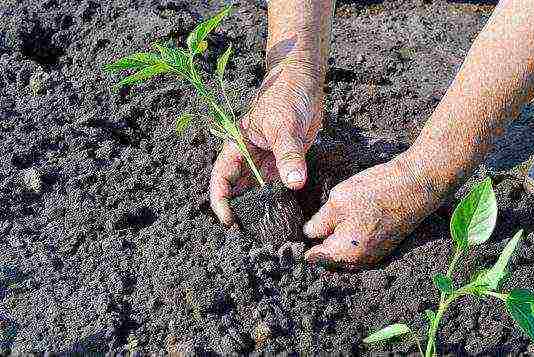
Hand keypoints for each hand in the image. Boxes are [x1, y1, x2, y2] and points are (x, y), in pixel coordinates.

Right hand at [210, 65, 322, 225]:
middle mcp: (249, 158)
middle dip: (242, 211)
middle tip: (252, 235)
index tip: (230, 222)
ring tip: (269, 231)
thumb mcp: (284, 125)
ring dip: (262, 209)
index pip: (221, 179)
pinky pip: (279, 186)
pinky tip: (286, 215)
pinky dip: (280, 200)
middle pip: (238, 190)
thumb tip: (293, 183)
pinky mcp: (284, 163)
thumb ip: (288, 155)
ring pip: (258, 191)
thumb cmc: (286, 95)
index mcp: (237, 146)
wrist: (304, 81)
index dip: (220, 202)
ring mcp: (266, 162)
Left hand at [303, 153, 441, 269]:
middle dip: (318, 243)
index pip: (314, 257)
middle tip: (308, 223)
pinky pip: (358, 247)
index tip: (292, 234)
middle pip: (329, 257)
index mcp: (345, 253)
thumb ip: (318, 223)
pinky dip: (349, 238)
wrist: (417, 185)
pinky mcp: (383, 245)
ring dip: (334, 240)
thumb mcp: (337, 202)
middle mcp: (360, 261)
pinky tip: (346, 220)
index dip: (301, 244)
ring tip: (325, 220)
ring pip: (344, 252)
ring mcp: (374, 255)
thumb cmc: (376, 191)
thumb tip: (308, 234)